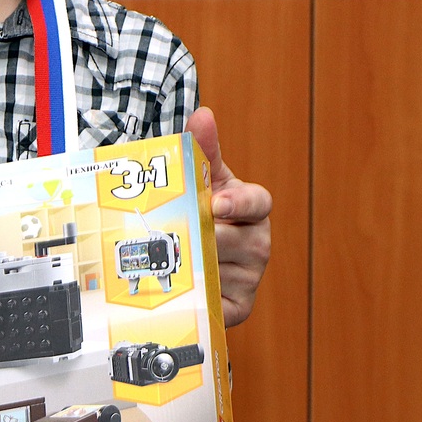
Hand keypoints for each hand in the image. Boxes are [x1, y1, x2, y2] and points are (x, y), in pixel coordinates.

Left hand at [185, 106, 271, 326]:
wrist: (195, 257)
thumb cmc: (204, 212)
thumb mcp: (203, 180)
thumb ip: (203, 149)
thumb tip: (203, 115)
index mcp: (254, 209)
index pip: (257, 203)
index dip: (239, 203)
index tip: (217, 202)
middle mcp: (257, 243)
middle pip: (230, 239)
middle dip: (200, 234)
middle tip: (172, 232)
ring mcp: (249, 276)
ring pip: (217, 270)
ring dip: (190, 264)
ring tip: (164, 258)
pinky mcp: (238, 306)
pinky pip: (216, 303)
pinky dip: (196, 295)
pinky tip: (178, 287)